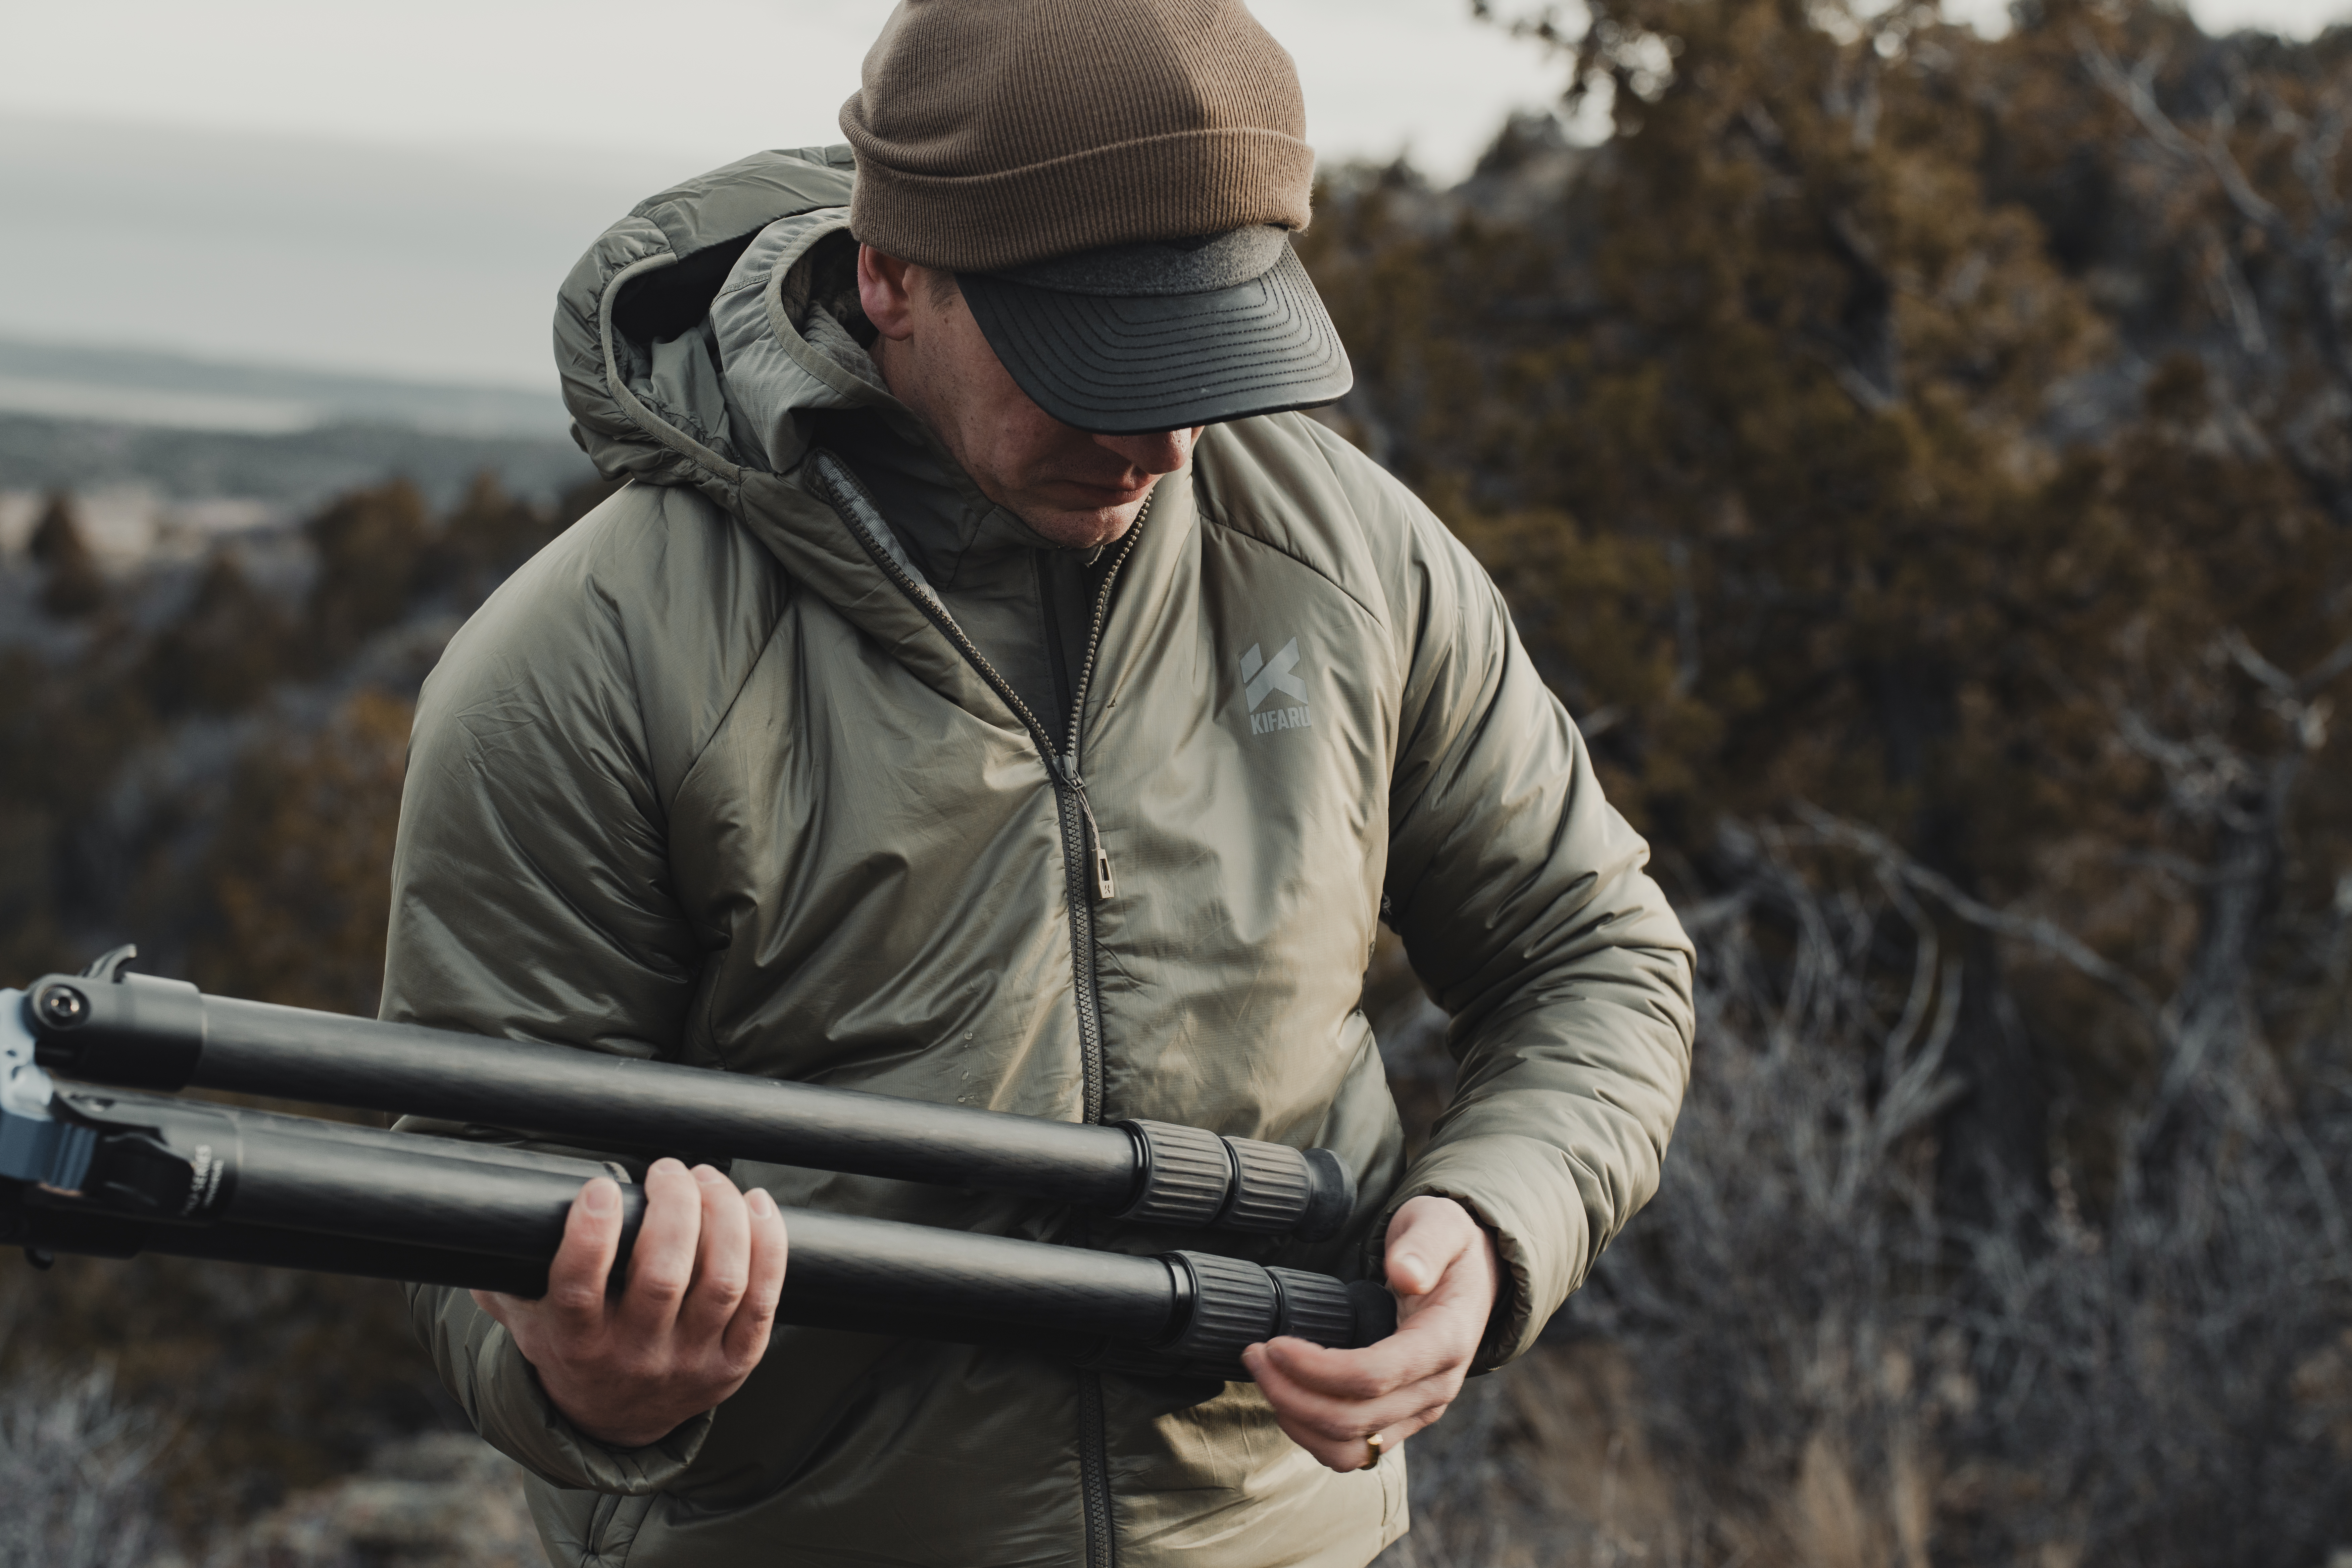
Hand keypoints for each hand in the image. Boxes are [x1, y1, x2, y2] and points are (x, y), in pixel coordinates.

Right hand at [472, 1158, 788, 1447]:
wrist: (615, 1421)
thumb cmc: (570, 1346)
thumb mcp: (524, 1319)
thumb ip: (499, 1276)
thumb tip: (473, 1220)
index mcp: (575, 1342)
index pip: (580, 1287)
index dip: (592, 1233)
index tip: (601, 1186)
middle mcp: (633, 1354)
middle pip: (662, 1276)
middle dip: (674, 1209)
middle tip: (669, 1170)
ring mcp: (689, 1361)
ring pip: (720, 1282)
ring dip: (724, 1218)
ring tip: (709, 1179)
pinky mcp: (736, 1364)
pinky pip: (763, 1301)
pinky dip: (768, 1247)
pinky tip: (757, 1206)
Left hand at [1241, 1195, 1499, 1472]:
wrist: (1472, 1275)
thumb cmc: (1448, 1247)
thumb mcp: (1440, 1224)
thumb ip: (1424, 1245)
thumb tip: (1406, 1275)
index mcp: (1446, 1341)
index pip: (1375, 1376)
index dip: (1318, 1369)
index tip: (1274, 1343)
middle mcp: (1437, 1388)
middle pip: (1354, 1420)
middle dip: (1292, 1394)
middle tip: (1253, 1353)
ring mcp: (1419, 1411)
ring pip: (1351, 1450)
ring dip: (1298, 1422)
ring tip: (1264, 1378)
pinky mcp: (1402, 1420)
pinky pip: (1354, 1452)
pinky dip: (1312, 1434)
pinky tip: (1287, 1398)